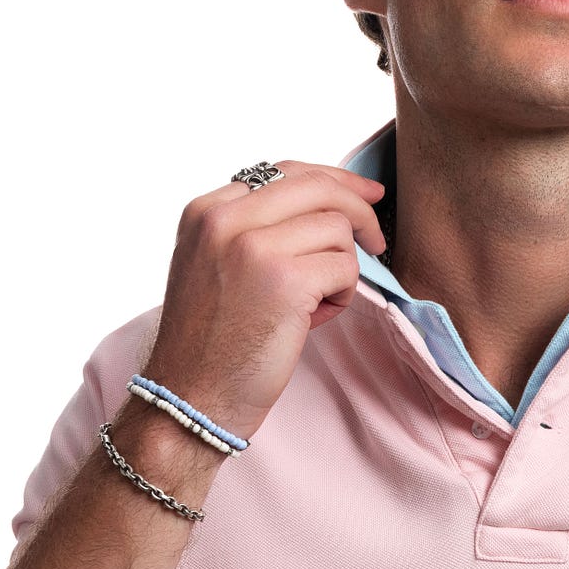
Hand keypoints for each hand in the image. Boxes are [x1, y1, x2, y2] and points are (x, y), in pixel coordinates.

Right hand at [142, 159, 387, 441]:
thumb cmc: (212, 341)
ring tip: (312, 305)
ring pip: (337, 229)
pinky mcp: (285, 280)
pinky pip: (345, 267)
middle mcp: (225, 219)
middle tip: (378, 238)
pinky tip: (312, 320)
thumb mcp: (215, 265)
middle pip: (318, 186)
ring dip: (341, 269)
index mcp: (206, 210)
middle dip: (360, 208)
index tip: (363, 195)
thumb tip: (329, 201)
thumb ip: (254, 228)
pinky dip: (341, 296)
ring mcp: (253, 246)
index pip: (283, 171)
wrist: (191, 397)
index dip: (332, 181)